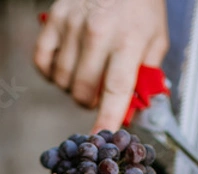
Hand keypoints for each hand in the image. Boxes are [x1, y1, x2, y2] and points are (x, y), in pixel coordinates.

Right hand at [34, 0, 168, 131]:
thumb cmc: (139, 8)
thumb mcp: (155, 40)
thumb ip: (144, 79)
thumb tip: (128, 115)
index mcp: (128, 40)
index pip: (115, 89)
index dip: (106, 117)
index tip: (99, 137)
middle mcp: (98, 32)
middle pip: (83, 92)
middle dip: (90, 101)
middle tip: (100, 88)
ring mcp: (72, 24)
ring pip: (62, 82)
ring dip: (72, 86)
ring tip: (86, 70)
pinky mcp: (53, 18)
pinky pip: (42, 63)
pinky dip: (51, 71)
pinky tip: (66, 63)